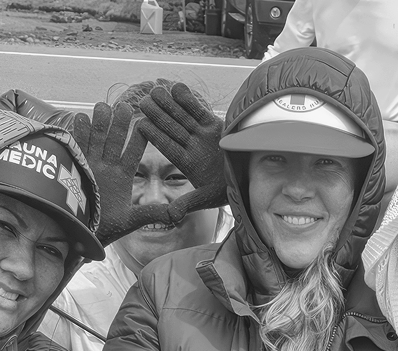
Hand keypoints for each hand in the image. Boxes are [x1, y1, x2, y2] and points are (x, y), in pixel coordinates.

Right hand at [67, 103, 182, 243]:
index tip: (146, 125)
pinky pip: (77, 148)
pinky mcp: (74, 168)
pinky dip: (78, 134)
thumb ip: (151, 213)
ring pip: (96, 140)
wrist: (82, 235)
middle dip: (119, 125)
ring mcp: (90, 165)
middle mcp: (107, 167)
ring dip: (99, 124)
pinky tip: (82, 118)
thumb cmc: (107, 229)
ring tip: (103, 106)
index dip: (138, 141)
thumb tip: (176, 213)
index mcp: (123, 177)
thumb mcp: (131, 221)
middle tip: (125, 106)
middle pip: (114, 142)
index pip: (133, 155)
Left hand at [139, 83, 227, 217]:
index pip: (168, 147)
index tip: (141, 125)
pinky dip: (189, 100)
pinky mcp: (215, 125)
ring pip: (182, 117)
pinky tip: (176, 88)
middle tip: (143, 101)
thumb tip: (170, 216)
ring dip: (169, 104)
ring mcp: (203, 135)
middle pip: (172, 128)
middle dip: (158, 115)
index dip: (155, 136)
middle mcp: (193, 147)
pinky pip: (199, 110)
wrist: (256, 178)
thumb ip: (188, 203)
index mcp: (188, 163)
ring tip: (155, 90)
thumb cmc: (233, 190)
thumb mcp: (209, 198)